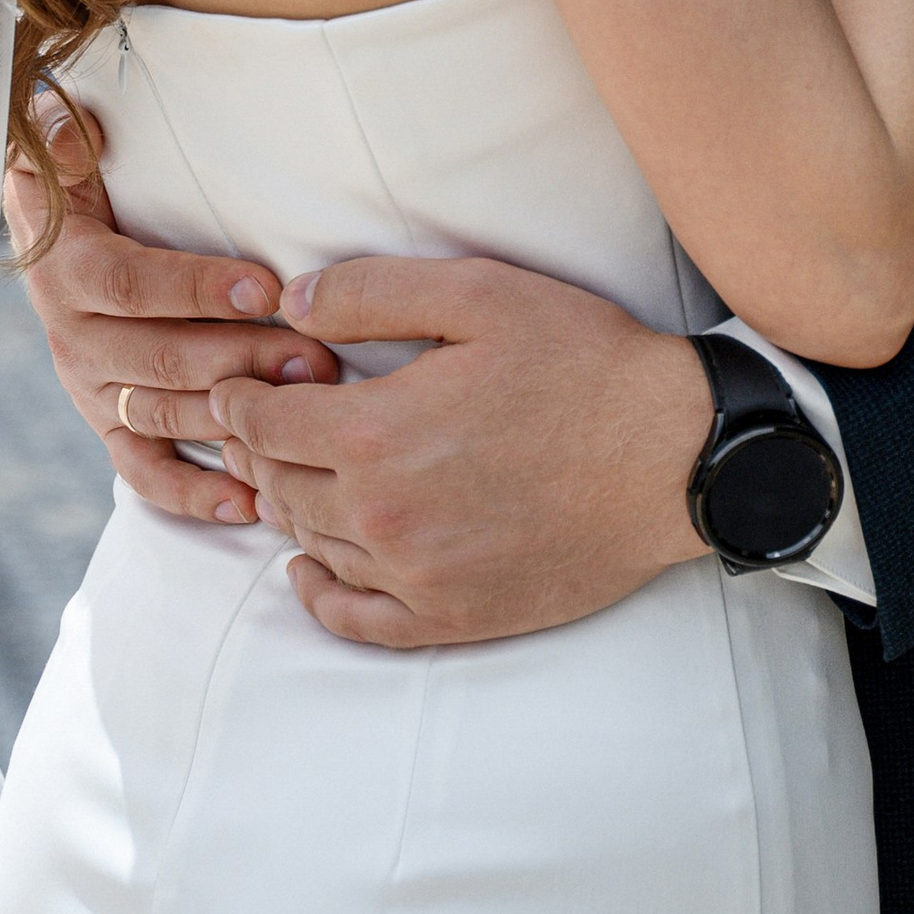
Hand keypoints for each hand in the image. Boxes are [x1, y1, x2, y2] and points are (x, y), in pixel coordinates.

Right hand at [7, 113, 341, 532]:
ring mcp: (92, 391)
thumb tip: (72, 129)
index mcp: (66, 271)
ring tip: (307, 411)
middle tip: (315, 359)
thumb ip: (62, 134)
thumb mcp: (61, 147)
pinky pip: (145, 475)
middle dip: (242, 360)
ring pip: (163, 415)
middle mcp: (71, 340)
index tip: (268, 288)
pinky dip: (196, 496)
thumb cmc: (81, 185)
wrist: (52, 240)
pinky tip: (253, 501)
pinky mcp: (111, 427)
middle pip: (159, 358)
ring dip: (235, 420)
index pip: (131, 285)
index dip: (197, 288)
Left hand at [203, 259, 713, 647]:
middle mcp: (383, 514)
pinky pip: (356, 620)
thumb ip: (373, 293)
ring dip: (288, 507)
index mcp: (377, 433)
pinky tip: (308, 568)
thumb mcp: (480, 294)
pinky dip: (319, 595)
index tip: (239, 384)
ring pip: (311, 545)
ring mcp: (417, 575)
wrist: (674, 457)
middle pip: (277, 486)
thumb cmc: (582, 364)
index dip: (239, 399)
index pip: (261, 423)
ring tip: (291, 475)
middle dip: (257, 450)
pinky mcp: (454, 617)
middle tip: (262, 424)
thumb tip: (290, 303)